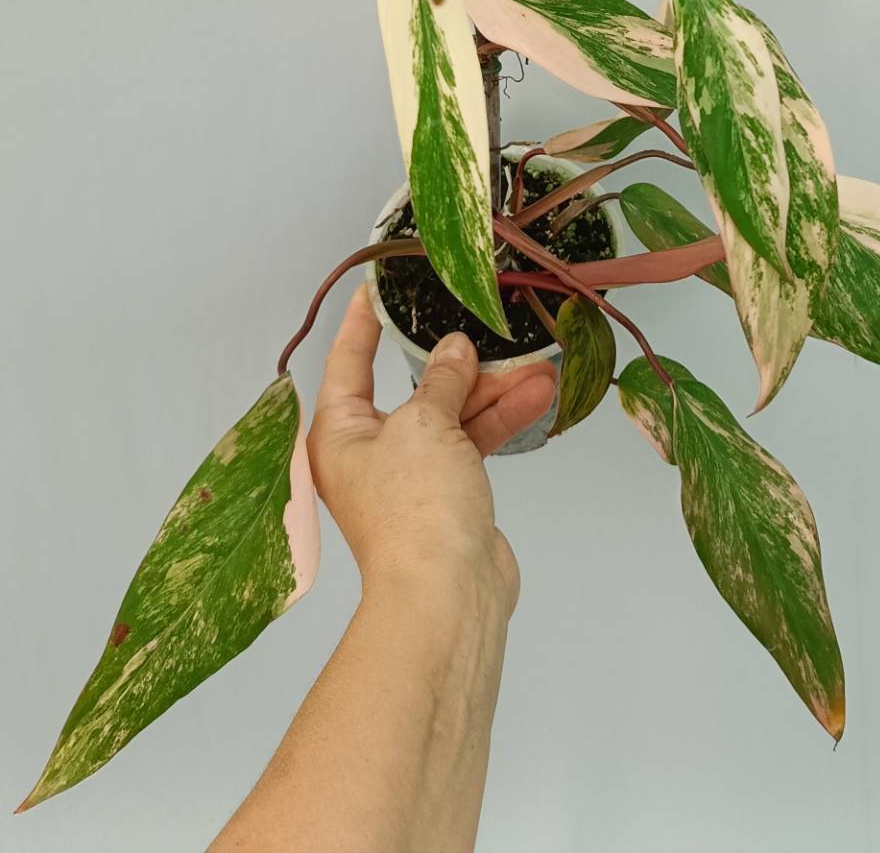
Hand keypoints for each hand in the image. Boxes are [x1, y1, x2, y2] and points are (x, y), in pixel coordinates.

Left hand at [307, 285, 557, 615]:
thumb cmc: (415, 506)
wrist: (447, 594)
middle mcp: (370, 452)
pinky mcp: (449, 495)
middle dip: (456, 360)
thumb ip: (442, 379)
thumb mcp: (426, 424)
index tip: (379, 286)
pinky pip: (473, 443)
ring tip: (538, 363)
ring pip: (452, 415)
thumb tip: (454, 348)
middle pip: (412, 388)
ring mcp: (412, 476)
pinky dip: (501, 419)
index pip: (348, 361)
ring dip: (493, 389)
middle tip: (485, 321)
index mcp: (341, 432)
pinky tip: (537, 395)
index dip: (363, 321)